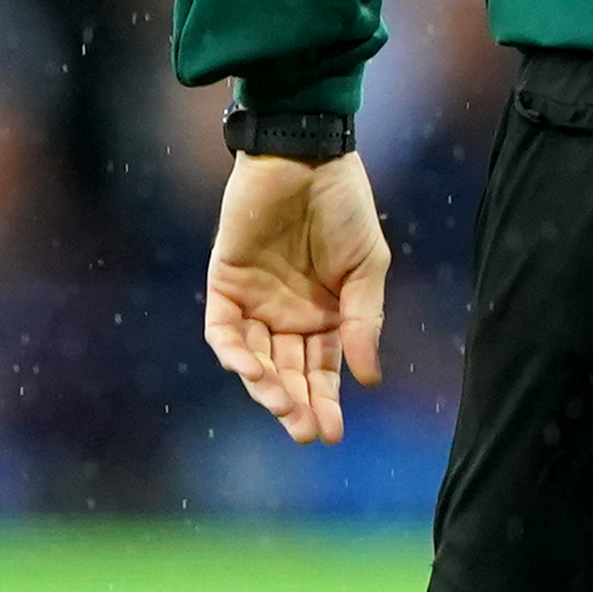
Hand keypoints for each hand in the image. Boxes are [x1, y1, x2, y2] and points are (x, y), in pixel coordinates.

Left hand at [203, 151, 388, 444]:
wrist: (305, 157)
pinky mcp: (224, 283)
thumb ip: (365, 321)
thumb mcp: (368, 267)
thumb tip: (369, 379)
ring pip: (255, 358)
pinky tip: (253, 371)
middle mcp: (288, 314)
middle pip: (288, 372)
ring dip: (267, 386)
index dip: (327, 401)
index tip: (332, 434)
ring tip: (285, 408)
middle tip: (307, 432)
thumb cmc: (345, 207)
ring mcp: (254, 300)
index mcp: (326, 314)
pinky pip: (223, 329)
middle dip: (297, 405)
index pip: (323, 370)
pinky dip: (234, 353)